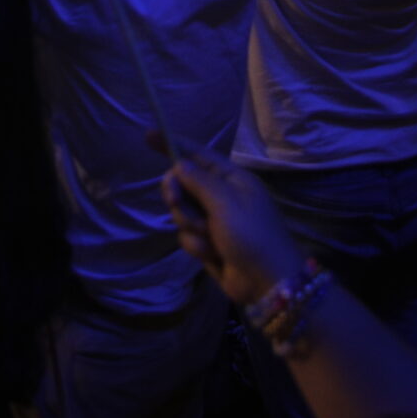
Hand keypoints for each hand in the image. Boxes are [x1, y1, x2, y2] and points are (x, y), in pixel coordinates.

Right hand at [164, 148, 306, 306]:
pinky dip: (197, 245)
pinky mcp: (208, 242)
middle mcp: (221, 196)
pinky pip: (187, 236)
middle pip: (183, 185)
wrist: (267, 281)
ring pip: (182, 213)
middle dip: (179, 196)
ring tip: (211, 238)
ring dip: (192, 226)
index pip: (197, 154)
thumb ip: (199, 181)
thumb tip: (179, 164)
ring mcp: (214, 220)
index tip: (148, 135)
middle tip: (175, 201)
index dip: (173, 144)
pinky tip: (214, 254)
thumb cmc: (251, 234)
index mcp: (231, 179)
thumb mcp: (226, 203)